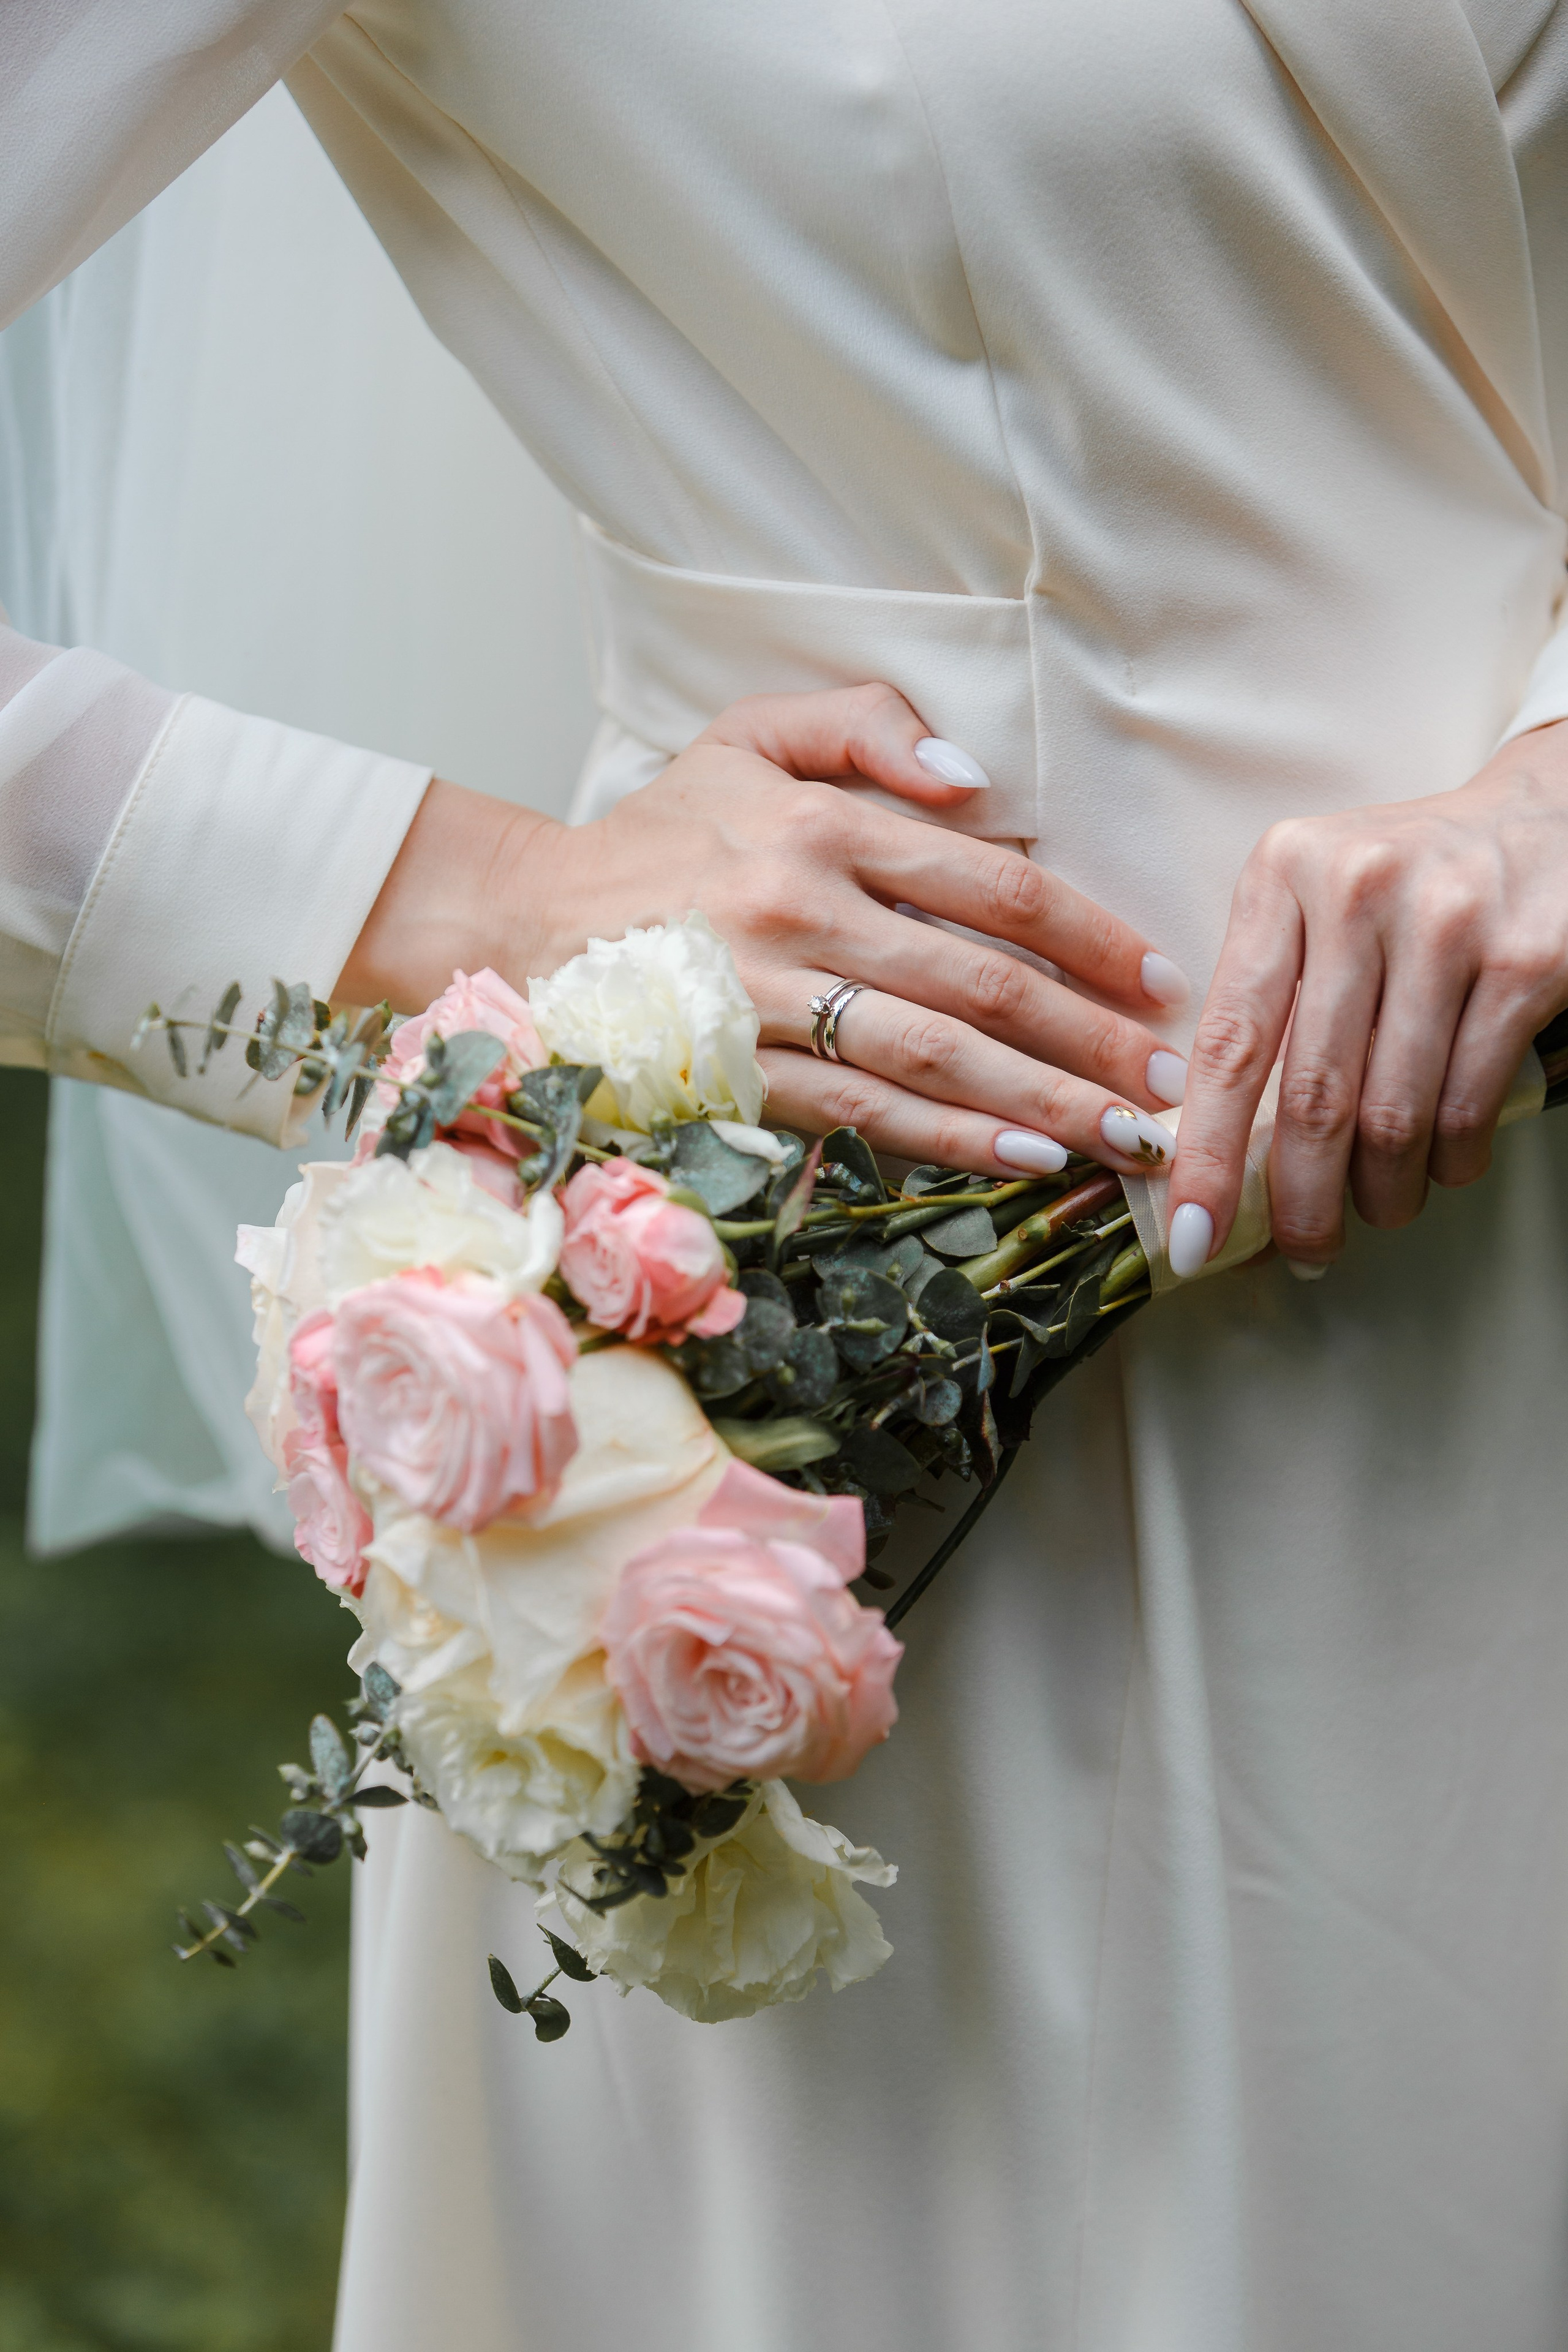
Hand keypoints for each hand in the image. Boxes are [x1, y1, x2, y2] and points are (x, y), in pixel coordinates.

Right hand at [341, 682, 1192, 1175]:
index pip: (993, 886)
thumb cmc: (657, 834)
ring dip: (1046, 1101)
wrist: (524, 924)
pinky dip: (954, 1139)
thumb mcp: (745, 736)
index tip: (1157, 977)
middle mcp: (803, 911)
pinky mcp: (739, 1076)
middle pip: (984, 983)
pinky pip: (868, 1114)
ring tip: (1130, 1136)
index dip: (1090, 934)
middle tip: (1173, 1079)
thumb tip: (977, 781)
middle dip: (1093, 1038)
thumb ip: (863, 723)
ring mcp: (769, 1003)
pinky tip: (1029, 1161)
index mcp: (821, 825)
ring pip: (936, 1058)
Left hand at [1167, 719, 1567, 1274]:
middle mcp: (1357, 891)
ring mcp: (1447, 924)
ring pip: (1393, 1114)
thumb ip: (1266, 991)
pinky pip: (1468, 1102)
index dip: (1204, 1153)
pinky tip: (1445, 1167)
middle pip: (1312, 1095)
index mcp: (1283, 877)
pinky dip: (1451, 1159)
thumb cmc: (1409, 881)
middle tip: (1302, 1251)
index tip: (1188, 1235)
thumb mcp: (1316, 900)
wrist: (1549, 817)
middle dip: (1301, 1200)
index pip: (1229, 1042)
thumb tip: (1214, 1143)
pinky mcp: (1524, 962)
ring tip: (1382, 1209)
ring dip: (1384, 1191)